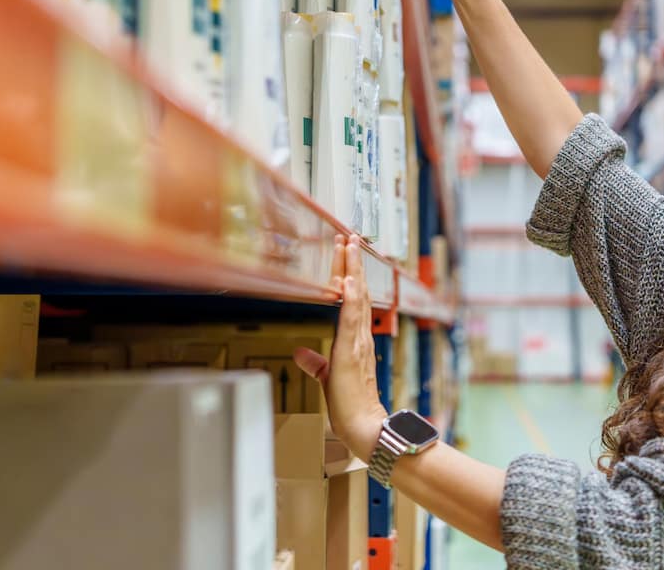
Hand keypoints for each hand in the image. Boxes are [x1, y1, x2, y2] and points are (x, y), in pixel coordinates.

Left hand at [294, 235, 387, 461]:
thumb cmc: (350, 405)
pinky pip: (351, 319)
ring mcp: (358, 341)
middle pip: (357, 292)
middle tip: (349, 237)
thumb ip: (316, 363)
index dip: (350, 276)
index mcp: (356, 340)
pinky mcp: (351, 351)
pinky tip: (347, 281)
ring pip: (356, 298)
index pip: (354, 300)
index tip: (347, 254)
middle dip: (352, 264)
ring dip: (352, 271)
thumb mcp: (328, 377)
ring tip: (348, 247)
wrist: (363, 425)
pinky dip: (350, 298)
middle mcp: (360, 335)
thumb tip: (300, 353)